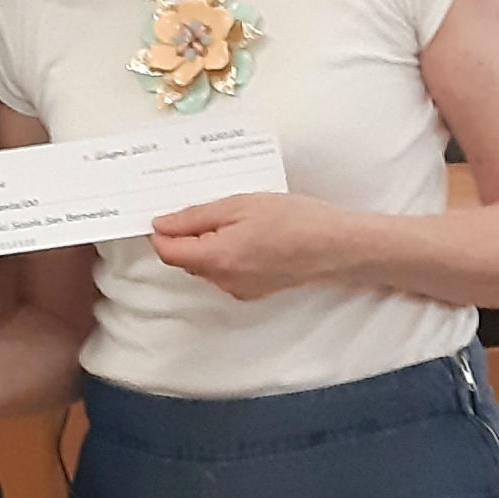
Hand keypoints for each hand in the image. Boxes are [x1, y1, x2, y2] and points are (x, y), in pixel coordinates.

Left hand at [150, 192, 357, 299]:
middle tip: (207, 206)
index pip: (167, 251)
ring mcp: (238, 290)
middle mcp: (222, 281)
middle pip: (184, 259)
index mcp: (215, 258)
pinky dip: (226, 253)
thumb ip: (194, 217)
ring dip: (208, 244)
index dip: (161, 231)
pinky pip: (225, 272)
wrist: (338, 247)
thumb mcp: (239, 205)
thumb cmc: (295, 220)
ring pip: (205, 266)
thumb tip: (161, 225)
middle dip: (187, 235)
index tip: (166, 210)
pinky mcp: (253, 292)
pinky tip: (249, 235)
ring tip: (235, 218)